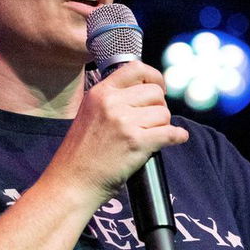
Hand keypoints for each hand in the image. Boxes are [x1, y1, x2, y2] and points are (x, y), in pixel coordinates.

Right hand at [52, 62, 187, 198]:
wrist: (72, 181)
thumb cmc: (81, 153)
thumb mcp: (89, 113)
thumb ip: (112, 100)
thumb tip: (144, 92)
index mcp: (100, 92)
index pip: (136, 69)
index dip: (154, 77)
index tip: (159, 89)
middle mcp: (112, 103)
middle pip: (155, 92)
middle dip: (159, 106)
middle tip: (152, 120)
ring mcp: (125, 122)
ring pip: (164, 113)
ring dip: (163, 125)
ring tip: (150, 135)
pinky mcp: (137, 142)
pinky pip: (170, 132)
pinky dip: (177, 136)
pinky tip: (176, 138)